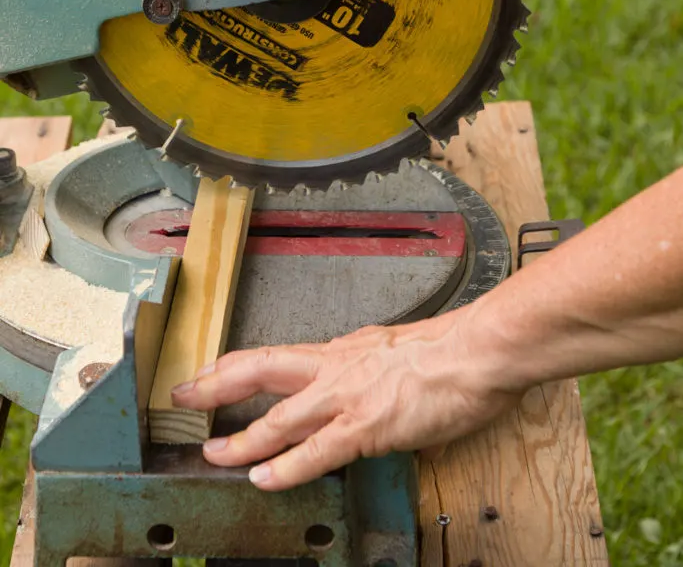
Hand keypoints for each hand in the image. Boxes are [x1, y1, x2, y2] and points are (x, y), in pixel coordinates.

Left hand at [171, 310, 520, 490]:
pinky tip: (262, 479)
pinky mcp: (365, 427)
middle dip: (216, 385)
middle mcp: (334, 367)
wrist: (476, 352)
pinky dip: (283, 468)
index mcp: (342, 349)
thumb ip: (374, 368)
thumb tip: (367, 385)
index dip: (237, 365)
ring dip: (241, 440)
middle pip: (260, 370)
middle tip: (183, 394)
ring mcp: (345, 397)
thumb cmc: (448, 350)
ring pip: (278, 419)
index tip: (209, 371)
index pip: (276, 355)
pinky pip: (314, 453)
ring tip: (213, 455)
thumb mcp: (397, 350)